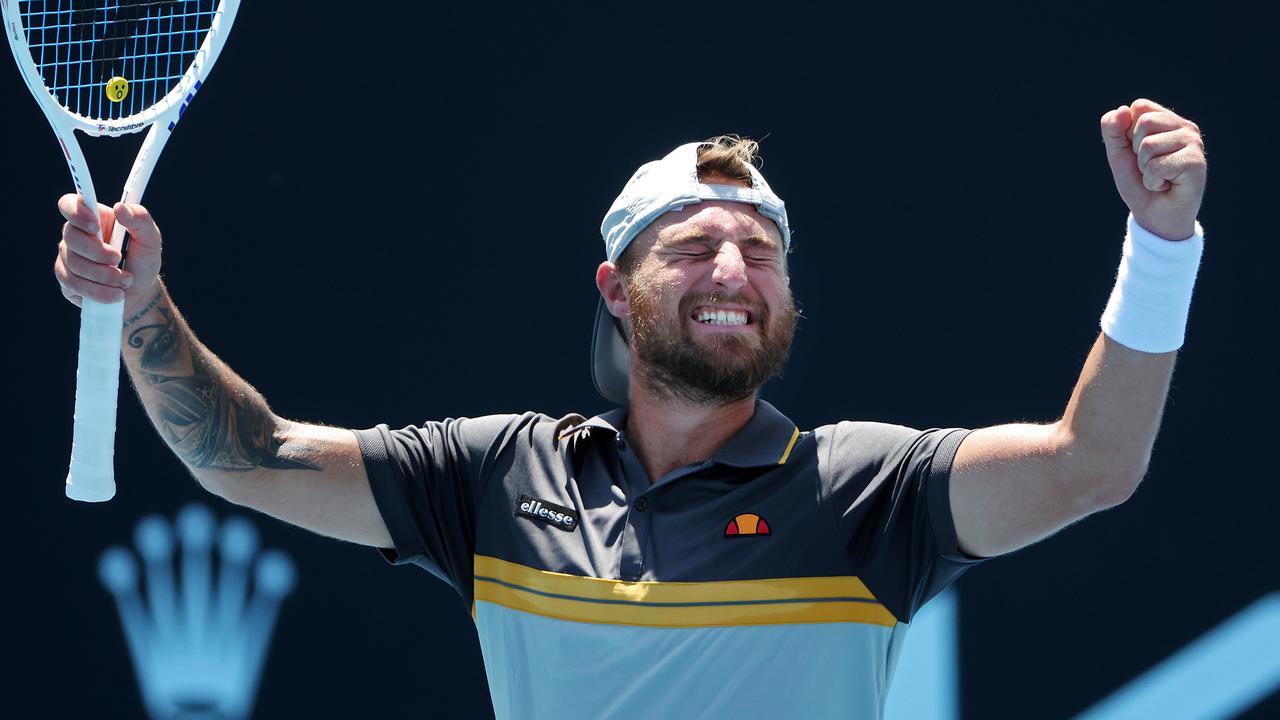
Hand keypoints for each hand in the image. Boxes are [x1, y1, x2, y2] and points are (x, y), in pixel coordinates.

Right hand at [54, 195, 162, 316]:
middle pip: (71, 238)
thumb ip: (140, 219)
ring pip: (74, 264)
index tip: (96, 228)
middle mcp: (75, 235)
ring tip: (125, 281)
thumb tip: (120, 207)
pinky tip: (114, 294)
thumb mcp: (150, 239)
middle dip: (99, 254)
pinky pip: (73, 285)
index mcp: (94, 218)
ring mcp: (67, 257)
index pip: (69, 204)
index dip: (77, 214)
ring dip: (104, 276)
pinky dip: (98, 292)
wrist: (140, 293)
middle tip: (120, 260)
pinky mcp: (66, 280)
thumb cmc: (143, 260)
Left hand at [1100, 99, 1206, 240]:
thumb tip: (1122, 110)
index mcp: (1168, 121)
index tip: (1137, 152)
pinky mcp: (1196, 162)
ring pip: (1149, 145)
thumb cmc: (1140, 184)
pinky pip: (1157, 165)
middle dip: (1136, 151)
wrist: (1155, 216)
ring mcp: (1194, 144)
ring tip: (1159, 177)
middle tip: (1150, 167)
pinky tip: (1167, 185)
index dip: (1128, 132)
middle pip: (1144, 122)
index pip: (1139, 106)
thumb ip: (1113, 131)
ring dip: (1145, 169)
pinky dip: (1153, 181)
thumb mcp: (1119, 155)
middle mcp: (1185, 128)